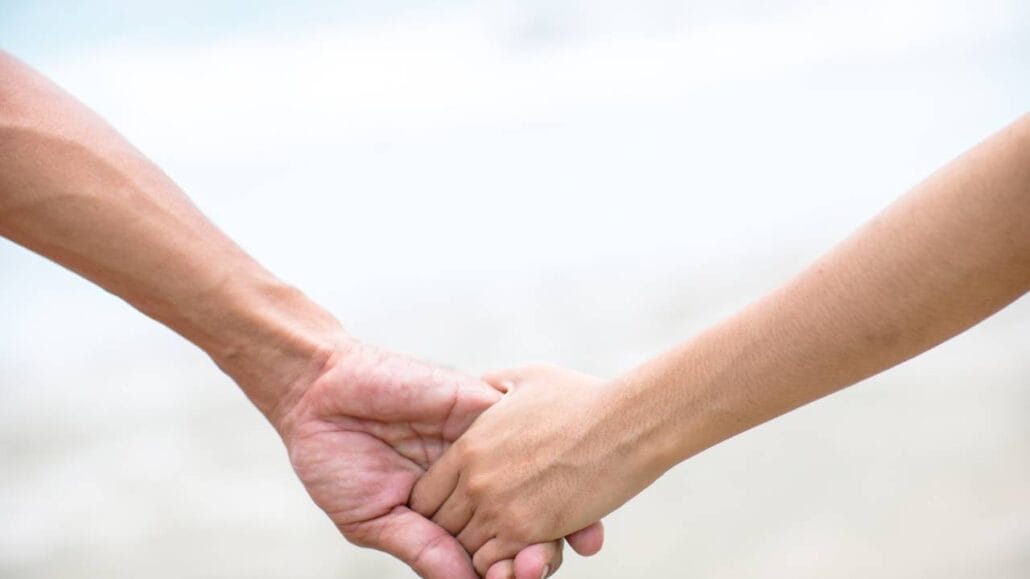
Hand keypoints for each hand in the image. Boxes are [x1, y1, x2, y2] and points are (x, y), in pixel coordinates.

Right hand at [273, 342, 602, 577]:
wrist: (318, 393)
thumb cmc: (336, 459)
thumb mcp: (373, 518)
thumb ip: (422, 547)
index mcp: (449, 512)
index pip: (493, 547)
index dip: (514, 569)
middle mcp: (475, 480)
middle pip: (526, 518)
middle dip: (543, 547)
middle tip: (544, 566)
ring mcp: (484, 442)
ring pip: (536, 477)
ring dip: (561, 508)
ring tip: (574, 539)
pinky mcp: (482, 405)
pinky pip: (524, 424)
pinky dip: (547, 450)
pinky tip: (563, 478)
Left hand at [410, 365, 659, 575]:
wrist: (627, 423)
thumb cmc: (582, 398)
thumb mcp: (524, 379)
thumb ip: (490, 388)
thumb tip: (479, 390)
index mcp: (468, 446)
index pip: (426, 495)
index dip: (440, 505)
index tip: (461, 506)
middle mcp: (475, 480)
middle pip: (441, 527)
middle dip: (459, 532)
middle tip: (485, 528)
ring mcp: (499, 508)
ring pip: (466, 550)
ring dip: (484, 551)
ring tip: (508, 541)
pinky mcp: (529, 531)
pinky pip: (494, 565)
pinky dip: (504, 565)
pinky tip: (525, 552)